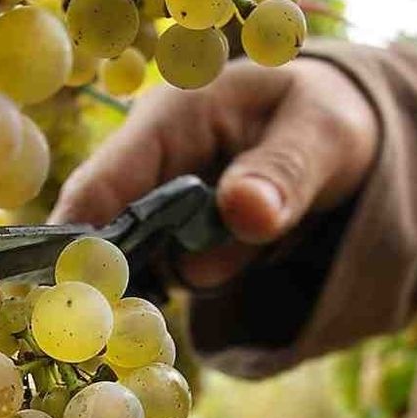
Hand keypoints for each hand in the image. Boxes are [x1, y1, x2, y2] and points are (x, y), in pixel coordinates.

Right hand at [53, 57, 378, 290]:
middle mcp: (149, 163)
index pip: (101, 185)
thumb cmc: (325, 119)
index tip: (79, 299)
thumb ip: (285, 172)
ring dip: (199, 273)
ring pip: (149, 267)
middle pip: (109, 237)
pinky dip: (203, 282)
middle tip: (187, 292)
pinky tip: (243, 261)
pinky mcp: (177, 239)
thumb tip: (245, 212)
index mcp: (170, 118)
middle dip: (140, 273)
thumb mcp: (324, 136)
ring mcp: (160, 206)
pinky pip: (174, 278)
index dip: (79, 243)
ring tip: (257, 244)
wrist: (337, 136)